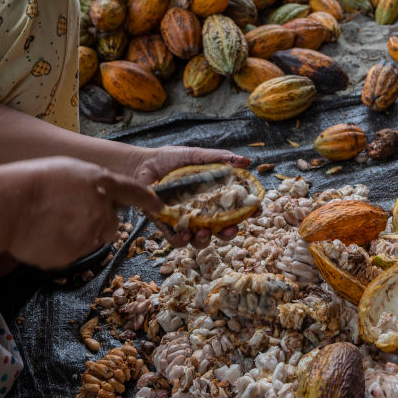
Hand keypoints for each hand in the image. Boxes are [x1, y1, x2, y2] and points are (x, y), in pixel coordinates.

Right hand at [0, 156, 163, 269]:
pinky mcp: (74, 255)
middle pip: (111, 224)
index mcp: (100, 183)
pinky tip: (43, 235)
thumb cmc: (32, 181)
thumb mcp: (69, 170)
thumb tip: (101, 195)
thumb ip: (92, 183)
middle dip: (96, 222)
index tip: (159, 206)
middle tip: (66, 214)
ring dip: (78, 235)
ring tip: (50, 222)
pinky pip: (74, 254)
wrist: (6, 205)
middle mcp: (101, 209)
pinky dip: (61, 248)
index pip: (133, 192)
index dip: (148, 200)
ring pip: (92, 240)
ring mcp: (89, 234)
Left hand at [127, 145, 251, 248]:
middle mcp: (201, 212)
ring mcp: (184, 221)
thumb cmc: (169, 159)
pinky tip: (185, 232)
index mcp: (212, 197)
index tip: (256, 211)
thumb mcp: (196, 156)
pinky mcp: (167, 226)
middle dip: (229, 233)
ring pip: (200, 240)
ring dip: (206, 240)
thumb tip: (247, 161)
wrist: (142, 164)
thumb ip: (219, 159)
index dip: (248, 212)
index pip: (235, 208)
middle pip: (221, 230)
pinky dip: (182, 239)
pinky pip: (177, 240)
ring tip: (204, 233)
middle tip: (231, 230)